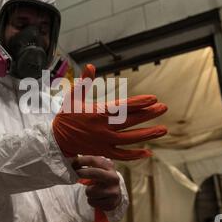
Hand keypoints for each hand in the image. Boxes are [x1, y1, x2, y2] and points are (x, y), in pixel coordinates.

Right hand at [52, 64, 167, 160]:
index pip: (123, 107)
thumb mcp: (73, 97)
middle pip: (131, 121)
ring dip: (148, 135)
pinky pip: (122, 155)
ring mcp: (104, 142)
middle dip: (149, 114)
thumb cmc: (66, 116)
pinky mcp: (104, 152)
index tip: (153, 99)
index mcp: (97, 113)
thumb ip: (84, 82)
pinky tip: (149, 152)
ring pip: (130, 140)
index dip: (139, 103)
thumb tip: (90, 65)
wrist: (57, 139)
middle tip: (164, 108)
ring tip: (163, 130)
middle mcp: (103, 128)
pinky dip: (135, 155)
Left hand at [74, 155, 121, 210]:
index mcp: (109, 166)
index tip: (73, 163)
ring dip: (88, 191)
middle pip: (94, 173)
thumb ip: (89, 164)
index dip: (81, 161)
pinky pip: (92, 201)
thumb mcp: (99, 168)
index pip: (93, 160)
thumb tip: (72, 160)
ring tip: (93, 190)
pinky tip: (97, 198)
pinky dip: (91, 200)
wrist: (115, 194)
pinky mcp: (111, 203)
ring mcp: (113, 191)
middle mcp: (113, 177)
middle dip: (82, 173)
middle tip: (76, 174)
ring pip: (90, 191)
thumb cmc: (102, 179)